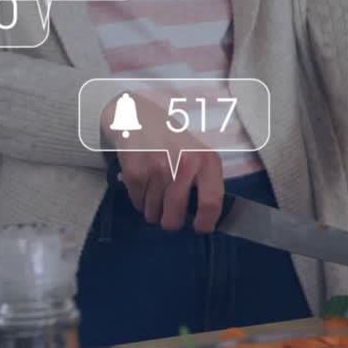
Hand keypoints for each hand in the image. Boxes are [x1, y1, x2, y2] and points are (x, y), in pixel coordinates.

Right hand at [102, 94, 224, 234]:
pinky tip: (144, 184)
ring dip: (153, 210)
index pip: (211, 202)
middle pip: (175, 215)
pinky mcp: (135, 171)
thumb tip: (206, 219)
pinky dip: (140, 201)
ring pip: (153, 213)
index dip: (206, 222)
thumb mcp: (199, 156)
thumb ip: (205, 183)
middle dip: (171, 221)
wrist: (140, 119)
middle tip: (170, 216)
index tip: (200, 228)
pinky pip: (138, 203)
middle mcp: (184, 164)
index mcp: (207, 161)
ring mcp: (158, 167)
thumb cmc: (175, 143)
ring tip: (156, 191)